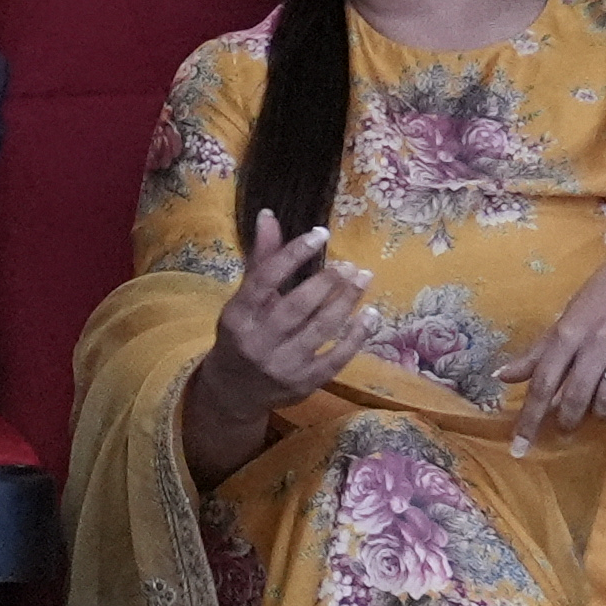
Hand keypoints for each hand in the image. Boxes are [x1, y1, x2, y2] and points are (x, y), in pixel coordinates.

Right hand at [202, 218, 371, 408]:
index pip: (266, 279)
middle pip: (297, 306)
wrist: (234, 391)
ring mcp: (282, 365)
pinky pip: (336, 358)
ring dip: (347, 302)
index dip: (294, 254)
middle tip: (349, 264)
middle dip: (328, 282)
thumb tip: (269, 214)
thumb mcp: (244, 299)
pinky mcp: (303, 383)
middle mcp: (258, 341)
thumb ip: (262, 259)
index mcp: (238, 315)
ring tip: (364, 278)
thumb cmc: (242, 334)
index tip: (320, 234)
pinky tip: (371, 315)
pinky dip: (357, 336)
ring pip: (320, 329)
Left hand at [503, 239, 605, 450]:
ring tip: (599, 414)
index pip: (542, 384)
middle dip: (568, 420)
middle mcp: (596, 343)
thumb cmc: (603, 295)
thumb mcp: (567, 318)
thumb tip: (501, 377)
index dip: (529, 419)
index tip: (519, 448)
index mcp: (568, 333)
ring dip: (602, 414)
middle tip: (566, 428)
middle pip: (575, 396)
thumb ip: (538, 351)